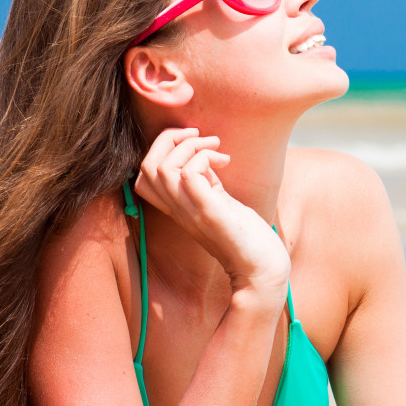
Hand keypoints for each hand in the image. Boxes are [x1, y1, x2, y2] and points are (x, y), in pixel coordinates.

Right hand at [134, 128, 289, 293]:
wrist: (261, 270)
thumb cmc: (246, 237)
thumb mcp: (219, 203)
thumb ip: (207, 183)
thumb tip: (204, 157)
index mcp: (178, 207)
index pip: (143, 176)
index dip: (160, 150)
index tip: (193, 143)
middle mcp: (178, 210)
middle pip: (146, 166)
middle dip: (169, 138)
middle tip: (201, 135)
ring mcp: (191, 212)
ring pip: (161, 168)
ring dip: (189, 146)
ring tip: (216, 147)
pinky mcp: (209, 212)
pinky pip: (189, 175)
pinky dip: (204, 158)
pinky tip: (224, 162)